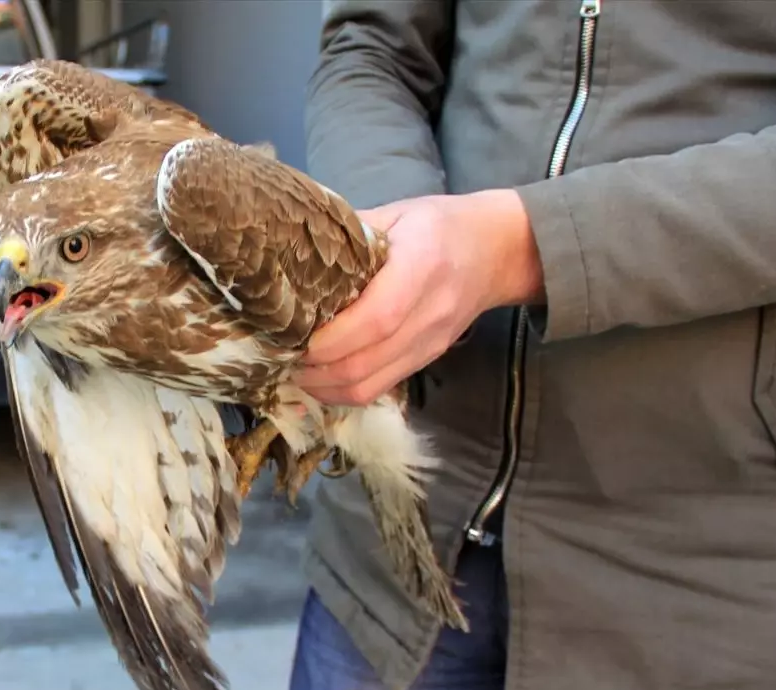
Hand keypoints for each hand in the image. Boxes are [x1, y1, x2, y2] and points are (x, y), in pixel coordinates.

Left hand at [295, 188, 543, 405]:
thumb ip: (348, 234)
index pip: (375, 319)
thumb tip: (292, 250)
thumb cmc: (439, 224)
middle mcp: (429, 314)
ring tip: (292, 369)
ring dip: (323, 387)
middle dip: (314, 369)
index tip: (291, 335)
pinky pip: (379, 388)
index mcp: (422, 267)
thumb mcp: (395, 213)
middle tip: (278, 355)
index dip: (329, 338)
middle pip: (365, 363)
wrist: (497, 250)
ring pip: (368, 386)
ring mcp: (430, 344)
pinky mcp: (426, 360)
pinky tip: (320, 376)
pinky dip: (342, 390)